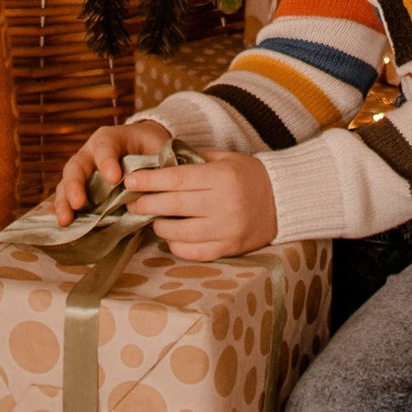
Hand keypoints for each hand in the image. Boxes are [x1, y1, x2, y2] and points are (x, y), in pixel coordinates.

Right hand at [49, 117, 173, 225]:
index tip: (114, 178)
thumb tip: (155, 194)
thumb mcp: (157, 152)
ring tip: (64, 220)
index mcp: (110, 139)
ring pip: (66, 183)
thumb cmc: (151, 148)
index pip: (105, 148)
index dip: (107, 162)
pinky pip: (66, 198)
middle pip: (77, 166)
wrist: (144, 147)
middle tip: (78, 203)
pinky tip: (56, 222)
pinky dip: (59, 209)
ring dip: (63, 202)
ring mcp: (82, 172)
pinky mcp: (80, 189)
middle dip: (75, 185)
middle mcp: (90, 154)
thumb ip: (155, 170)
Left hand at [125, 149, 277, 263]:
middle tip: (130, 203)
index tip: (130, 181)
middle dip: (147, 204)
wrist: (282, 200)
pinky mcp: (229, 249)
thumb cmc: (248, 175)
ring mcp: (227, 229)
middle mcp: (224, 204)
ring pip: (181, 232)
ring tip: (151, 218)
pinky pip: (195, 252)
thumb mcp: (225, 158)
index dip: (150, 180)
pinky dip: (177, 245)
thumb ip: (194, 160)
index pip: (177, 178)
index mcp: (221, 177)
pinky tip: (170, 236)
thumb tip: (158, 163)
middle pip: (175, 205)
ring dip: (160, 226)